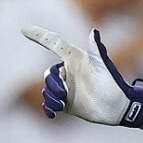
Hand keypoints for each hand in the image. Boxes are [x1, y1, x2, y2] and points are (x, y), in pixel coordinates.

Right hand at [22, 27, 142, 126]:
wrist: (118, 107)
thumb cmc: (113, 83)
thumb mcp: (103, 66)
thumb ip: (96, 49)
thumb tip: (93, 31)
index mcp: (75, 59)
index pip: (53, 44)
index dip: (39, 35)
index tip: (24, 29)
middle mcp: (68, 71)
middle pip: (48, 73)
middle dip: (52, 83)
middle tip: (64, 93)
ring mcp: (66, 87)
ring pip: (47, 89)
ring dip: (51, 96)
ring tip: (62, 102)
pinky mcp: (66, 103)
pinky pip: (49, 103)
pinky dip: (48, 106)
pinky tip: (52, 112)